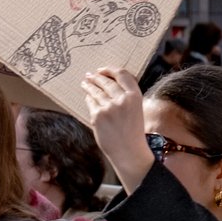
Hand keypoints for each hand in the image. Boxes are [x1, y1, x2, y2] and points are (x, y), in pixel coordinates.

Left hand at [82, 67, 155, 191]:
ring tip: (85, 83)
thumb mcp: (137, 110)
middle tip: (90, 75)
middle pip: (106, 81)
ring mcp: (108, 107)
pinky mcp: (97, 115)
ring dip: (89, 85)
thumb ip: (126, 97)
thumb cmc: (133, 131)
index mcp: (135, 96)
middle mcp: (122, 99)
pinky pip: (90, 102)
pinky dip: (89, 99)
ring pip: (95, 91)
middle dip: (96, 77)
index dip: (110, 70)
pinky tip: (88, 97)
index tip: (103, 70)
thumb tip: (109, 84)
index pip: (122, 75)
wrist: (128, 150)